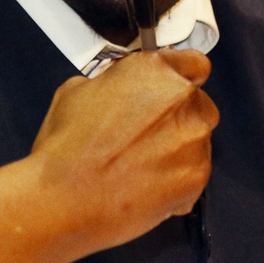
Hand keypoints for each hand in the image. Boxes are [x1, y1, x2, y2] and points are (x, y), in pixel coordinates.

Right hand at [30, 50, 217, 250]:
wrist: (65, 199)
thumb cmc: (66, 147)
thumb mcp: (75, 91)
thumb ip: (111, 84)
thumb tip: (118, 91)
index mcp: (154, 70)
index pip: (193, 63)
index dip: (181, 77)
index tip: (171, 90)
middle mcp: (182, 100)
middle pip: (198, 104)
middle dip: (177, 116)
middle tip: (145, 134)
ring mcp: (194, 140)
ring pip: (197, 141)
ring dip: (177, 149)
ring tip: (139, 166)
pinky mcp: (196, 178)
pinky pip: (193, 174)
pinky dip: (175, 180)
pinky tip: (143, 185)